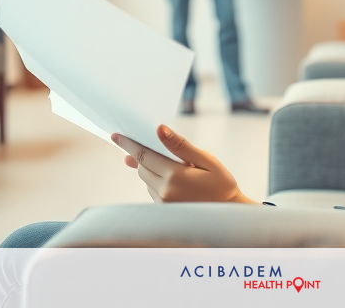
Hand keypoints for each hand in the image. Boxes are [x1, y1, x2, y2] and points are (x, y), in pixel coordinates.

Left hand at [112, 126, 257, 204]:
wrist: (229, 213)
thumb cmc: (221, 184)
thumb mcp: (206, 160)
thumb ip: (180, 146)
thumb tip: (160, 130)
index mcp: (174, 176)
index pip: (144, 155)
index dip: (128, 144)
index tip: (115, 135)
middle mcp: (164, 192)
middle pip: (142, 167)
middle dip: (145, 155)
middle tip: (155, 147)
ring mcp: (163, 204)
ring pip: (146, 179)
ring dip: (153, 169)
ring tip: (178, 169)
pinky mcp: (163, 211)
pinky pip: (153, 191)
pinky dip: (158, 181)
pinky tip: (176, 181)